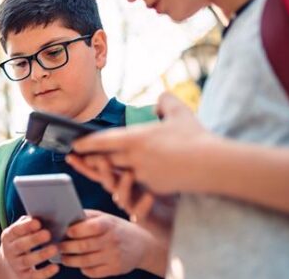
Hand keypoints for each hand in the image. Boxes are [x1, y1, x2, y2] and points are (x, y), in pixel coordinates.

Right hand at [0, 216, 59, 278]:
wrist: (5, 267)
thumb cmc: (18, 243)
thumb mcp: (17, 233)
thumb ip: (27, 224)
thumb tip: (42, 214)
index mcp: (8, 237)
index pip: (15, 230)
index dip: (26, 227)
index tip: (38, 222)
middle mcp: (10, 251)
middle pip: (20, 245)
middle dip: (34, 239)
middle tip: (48, 234)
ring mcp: (16, 265)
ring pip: (27, 261)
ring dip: (41, 255)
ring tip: (54, 248)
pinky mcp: (24, 277)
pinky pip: (34, 276)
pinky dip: (45, 272)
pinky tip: (56, 267)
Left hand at [58, 210, 156, 277]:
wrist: (142, 245)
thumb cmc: (116, 228)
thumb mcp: (105, 217)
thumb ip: (87, 217)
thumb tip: (64, 218)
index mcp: (109, 224)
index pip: (90, 227)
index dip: (75, 231)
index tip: (65, 232)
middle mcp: (112, 240)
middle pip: (84, 246)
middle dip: (66, 247)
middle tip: (56, 247)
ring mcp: (114, 256)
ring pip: (86, 261)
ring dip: (71, 261)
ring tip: (63, 258)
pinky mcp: (116, 269)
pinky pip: (94, 272)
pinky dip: (84, 269)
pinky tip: (79, 265)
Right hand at [66, 154, 175, 241]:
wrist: (168, 220)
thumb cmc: (157, 194)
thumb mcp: (141, 173)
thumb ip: (126, 161)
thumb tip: (114, 144)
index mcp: (118, 179)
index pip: (96, 170)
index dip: (83, 164)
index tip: (71, 156)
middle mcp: (120, 192)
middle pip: (106, 181)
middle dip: (102, 170)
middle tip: (102, 159)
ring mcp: (130, 205)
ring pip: (120, 196)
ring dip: (123, 185)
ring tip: (129, 173)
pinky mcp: (142, 217)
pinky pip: (140, 212)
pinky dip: (143, 204)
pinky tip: (150, 196)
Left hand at [71, 92, 216, 193]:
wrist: (213, 165)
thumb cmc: (195, 136)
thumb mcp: (179, 112)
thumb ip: (165, 101)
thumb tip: (158, 101)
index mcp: (136, 139)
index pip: (103, 141)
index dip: (87, 143)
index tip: (74, 144)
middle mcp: (135, 158)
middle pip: (107, 160)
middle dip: (94, 159)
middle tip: (81, 157)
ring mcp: (144, 175)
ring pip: (121, 173)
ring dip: (111, 170)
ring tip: (103, 165)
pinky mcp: (154, 188)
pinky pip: (137, 183)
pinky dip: (131, 180)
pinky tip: (129, 177)